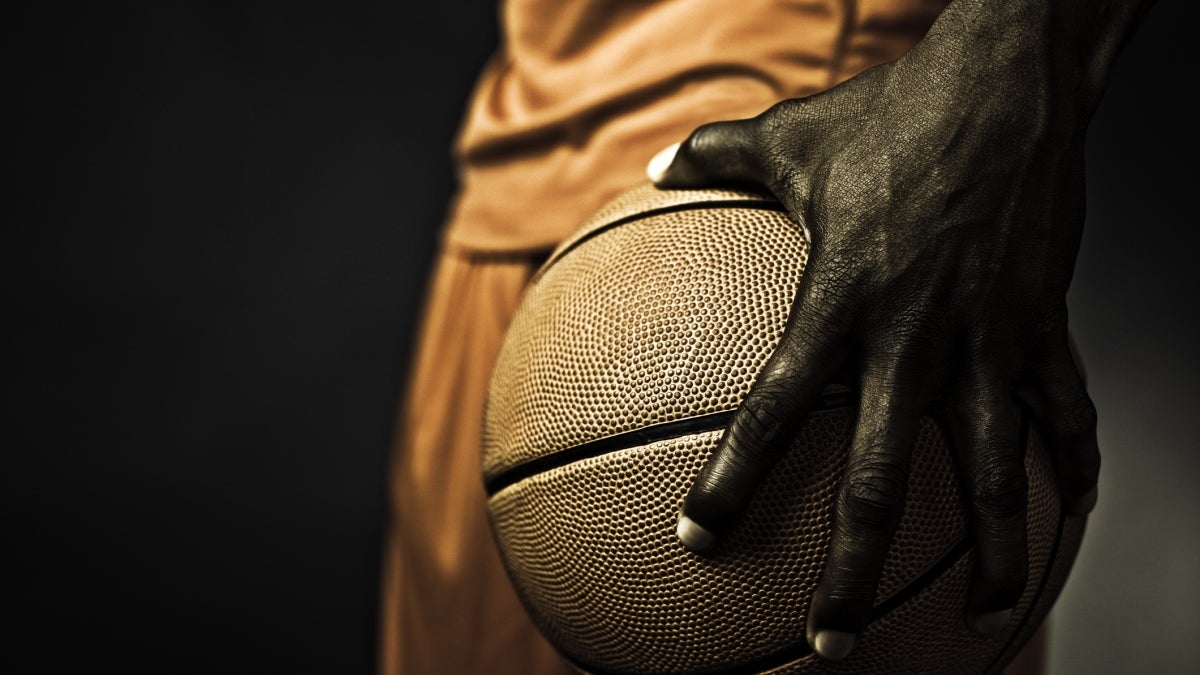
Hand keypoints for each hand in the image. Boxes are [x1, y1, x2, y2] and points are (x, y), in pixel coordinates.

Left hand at [647, 1, 1110, 660]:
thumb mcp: (791, 132)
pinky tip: (1074, 509)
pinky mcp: (1046, 325)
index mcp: (839, 301)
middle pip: (882, 480)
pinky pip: (1068, 411)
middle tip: (833, 643)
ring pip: (995, 471)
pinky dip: (1074, 463)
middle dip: (856, 572)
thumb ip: (717, 156)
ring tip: (992, 619)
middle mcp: (912, 337)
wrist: (1011, 85)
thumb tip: (656, 162)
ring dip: (997, 553)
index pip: (774, 410)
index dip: (732, 480)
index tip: (698, 541)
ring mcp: (988, 339)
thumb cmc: (895, 110)